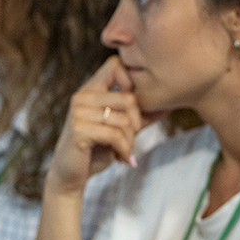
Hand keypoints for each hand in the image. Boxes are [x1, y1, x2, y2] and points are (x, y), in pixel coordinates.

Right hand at [46, 56, 143, 195]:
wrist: (71, 175)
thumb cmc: (98, 150)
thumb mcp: (122, 130)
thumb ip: (141, 116)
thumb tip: (167, 106)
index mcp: (91, 90)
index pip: (115, 64)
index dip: (131, 79)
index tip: (134, 104)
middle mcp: (82, 96)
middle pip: (128, 97)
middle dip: (137, 122)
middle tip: (133, 138)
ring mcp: (78, 112)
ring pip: (124, 119)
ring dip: (131, 140)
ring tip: (126, 150)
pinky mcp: (79, 129)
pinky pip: (115, 135)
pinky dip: (124, 149)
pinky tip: (123, 158)